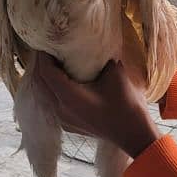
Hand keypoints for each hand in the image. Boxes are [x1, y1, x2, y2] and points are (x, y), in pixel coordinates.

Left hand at [35, 53, 160, 157]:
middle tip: (49, 48)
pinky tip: (65, 81)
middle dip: (43, 64)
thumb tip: (92, 48)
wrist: (133, 134)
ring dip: (49, 78)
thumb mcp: (115, 73)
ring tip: (55, 62)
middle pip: (42, 83)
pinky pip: (54, 103)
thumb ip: (100, 59)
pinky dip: (55, 89)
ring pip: (46, 94)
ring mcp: (63, 119)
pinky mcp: (68, 125)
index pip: (46, 72)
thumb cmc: (126, 104)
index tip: (46, 42)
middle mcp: (60, 109)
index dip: (43, 56)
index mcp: (69, 97)